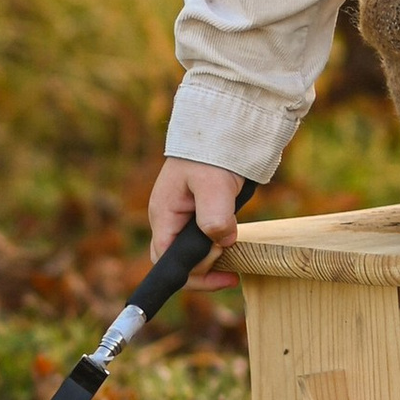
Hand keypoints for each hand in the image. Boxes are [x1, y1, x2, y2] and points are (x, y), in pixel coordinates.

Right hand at [149, 158, 243, 288]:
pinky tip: (233, 241)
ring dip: (213, 257)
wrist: (219, 125)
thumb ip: (214, 216)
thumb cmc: (210, 153)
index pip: (166, 260)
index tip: (222, 270)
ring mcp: (182, 215)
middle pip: (179, 261)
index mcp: (164, 215)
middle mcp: (169, 219)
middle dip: (205, 267)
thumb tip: (222, 242)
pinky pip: (203, 237)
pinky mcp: (198, 210)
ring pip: (192, 250)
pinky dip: (218, 243)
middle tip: (232, 257)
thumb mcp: (213, 185)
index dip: (194, 273)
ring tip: (235, 252)